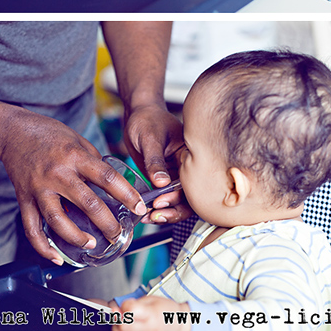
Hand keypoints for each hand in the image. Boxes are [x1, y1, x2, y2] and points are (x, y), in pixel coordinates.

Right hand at [0, 107, 146, 264]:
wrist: (13, 131)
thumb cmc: (49, 133)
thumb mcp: (78, 140)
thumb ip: (93, 161)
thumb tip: (111, 182)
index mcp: (75, 156)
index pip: (106, 177)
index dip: (126, 195)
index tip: (139, 207)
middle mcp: (57, 173)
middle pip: (87, 203)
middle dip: (107, 223)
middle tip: (118, 234)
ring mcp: (38, 187)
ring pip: (57, 219)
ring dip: (76, 237)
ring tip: (91, 244)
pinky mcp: (23, 198)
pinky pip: (31, 227)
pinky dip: (43, 246)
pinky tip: (57, 256)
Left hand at [109, 297, 190, 330]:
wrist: (179, 326)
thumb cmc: (164, 310)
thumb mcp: (150, 300)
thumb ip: (132, 304)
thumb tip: (115, 310)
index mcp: (153, 314)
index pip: (130, 312)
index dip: (122, 307)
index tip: (124, 307)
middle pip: (124, 327)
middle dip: (117, 320)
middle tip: (118, 316)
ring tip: (118, 326)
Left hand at [124, 103, 191, 224]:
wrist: (138, 113)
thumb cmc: (147, 119)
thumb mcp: (150, 138)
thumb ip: (155, 160)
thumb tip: (161, 183)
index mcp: (189, 155)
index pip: (192, 183)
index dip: (179, 197)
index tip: (160, 201)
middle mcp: (186, 167)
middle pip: (189, 197)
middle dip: (174, 210)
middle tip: (156, 215)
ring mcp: (175, 174)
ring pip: (179, 201)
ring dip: (166, 213)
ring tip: (150, 217)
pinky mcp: (164, 178)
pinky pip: (166, 198)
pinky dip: (158, 208)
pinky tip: (146, 213)